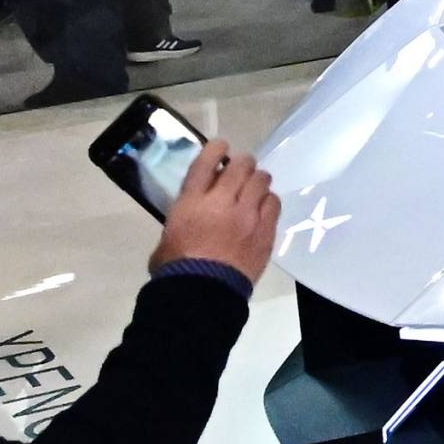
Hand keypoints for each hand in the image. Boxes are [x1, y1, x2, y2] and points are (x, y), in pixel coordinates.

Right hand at [149, 143, 279, 283]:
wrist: (201, 295)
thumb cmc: (177, 267)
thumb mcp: (169, 232)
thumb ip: (184, 213)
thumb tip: (194, 209)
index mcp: (192, 200)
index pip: (208, 160)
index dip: (217, 147)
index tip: (222, 147)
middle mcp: (223, 201)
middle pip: (241, 165)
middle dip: (242, 164)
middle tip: (241, 170)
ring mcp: (247, 216)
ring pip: (262, 181)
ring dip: (258, 181)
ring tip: (254, 189)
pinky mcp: (265, 233)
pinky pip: (274, 204)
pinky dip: (269, 202)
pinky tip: (263, 208)